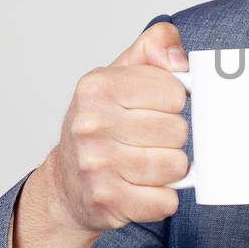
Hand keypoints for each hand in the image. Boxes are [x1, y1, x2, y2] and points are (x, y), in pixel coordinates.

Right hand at [44, 20, 191, 234]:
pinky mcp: (107, 201)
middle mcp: (91, 124)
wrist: (68, 183)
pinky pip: (166, 201)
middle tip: (148, 140)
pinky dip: (162, 198)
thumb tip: (181, 60)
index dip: (173, 102)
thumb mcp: (122, 73)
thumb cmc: (103, 123)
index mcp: (97, 86)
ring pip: (176, 167)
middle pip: (178, 131)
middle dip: (172, 138)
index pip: (175, 92)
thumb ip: (155, 46)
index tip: (154, 108)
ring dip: (169, 169)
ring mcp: (96, 165)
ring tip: (145, 164)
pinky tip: (142, 189)